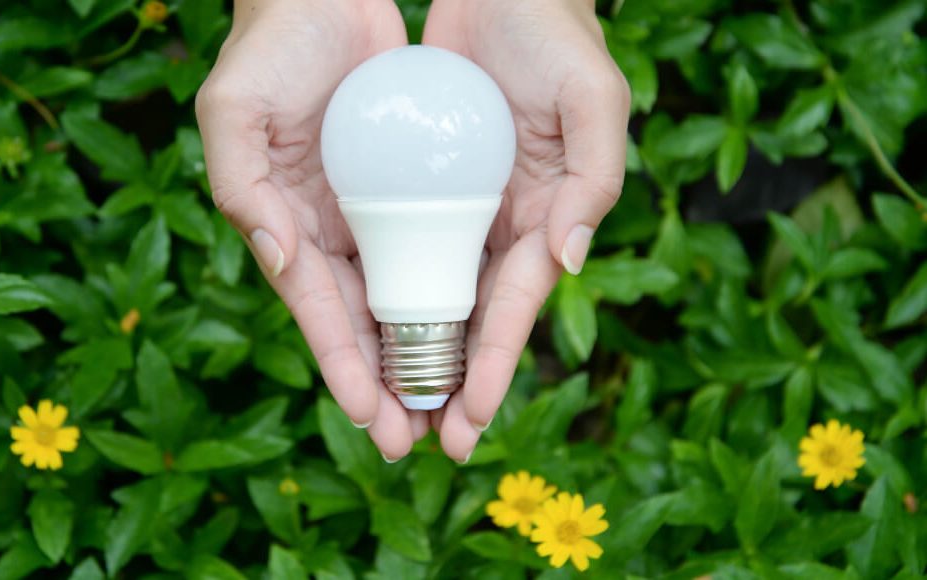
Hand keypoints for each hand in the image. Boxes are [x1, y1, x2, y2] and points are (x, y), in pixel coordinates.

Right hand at [195, 0, 424, 459]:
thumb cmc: (270, 48)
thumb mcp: (234, 110)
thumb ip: (243, 189)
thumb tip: (282, 265)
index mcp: (285, 225)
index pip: (319, 311)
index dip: (342, 365)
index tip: (370, 417)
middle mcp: (330, 232)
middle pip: (361, 324)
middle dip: (385, 385)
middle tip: (413, 442)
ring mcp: (372, 214)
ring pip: (401, 302)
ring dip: (422, 358)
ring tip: (449, 413)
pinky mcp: (410, 189)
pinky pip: (433, 250)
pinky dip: (447, 297)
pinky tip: (472, 336)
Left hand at [423, 0, 630, 460]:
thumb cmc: (556, 37)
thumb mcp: (593, 98)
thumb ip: (593, 180)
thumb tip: (563, 263)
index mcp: (546, 219)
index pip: (512, 308)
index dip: (492, 366)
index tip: (467, 423)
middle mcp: (500, 228)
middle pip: (468, 321)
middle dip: (447, 385)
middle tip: (420, 446)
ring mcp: (457, 211)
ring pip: (427, 299)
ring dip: (407, 358)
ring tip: (383, 415)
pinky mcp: (418, 187)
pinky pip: (396, 249)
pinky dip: (381, 296)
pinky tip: (358, 336)